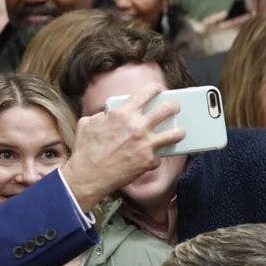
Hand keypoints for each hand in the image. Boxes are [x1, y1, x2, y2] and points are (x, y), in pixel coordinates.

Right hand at [60, 82, 183, 211]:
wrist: (88, 176)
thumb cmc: (85, 150)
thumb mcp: (87, 123)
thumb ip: (101, 116)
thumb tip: (108, 115)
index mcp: (122, 113)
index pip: (147, 92)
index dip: (156, 89)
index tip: (159, 90)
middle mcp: (137, 126)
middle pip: (167, 108)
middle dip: (174, 106)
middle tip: (174, 107)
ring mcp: (146, 144)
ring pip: (175, 134)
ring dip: (179, 131)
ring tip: (180, 131)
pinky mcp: (149, 161)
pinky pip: (159, 156)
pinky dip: (154, 157)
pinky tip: (151, 157)